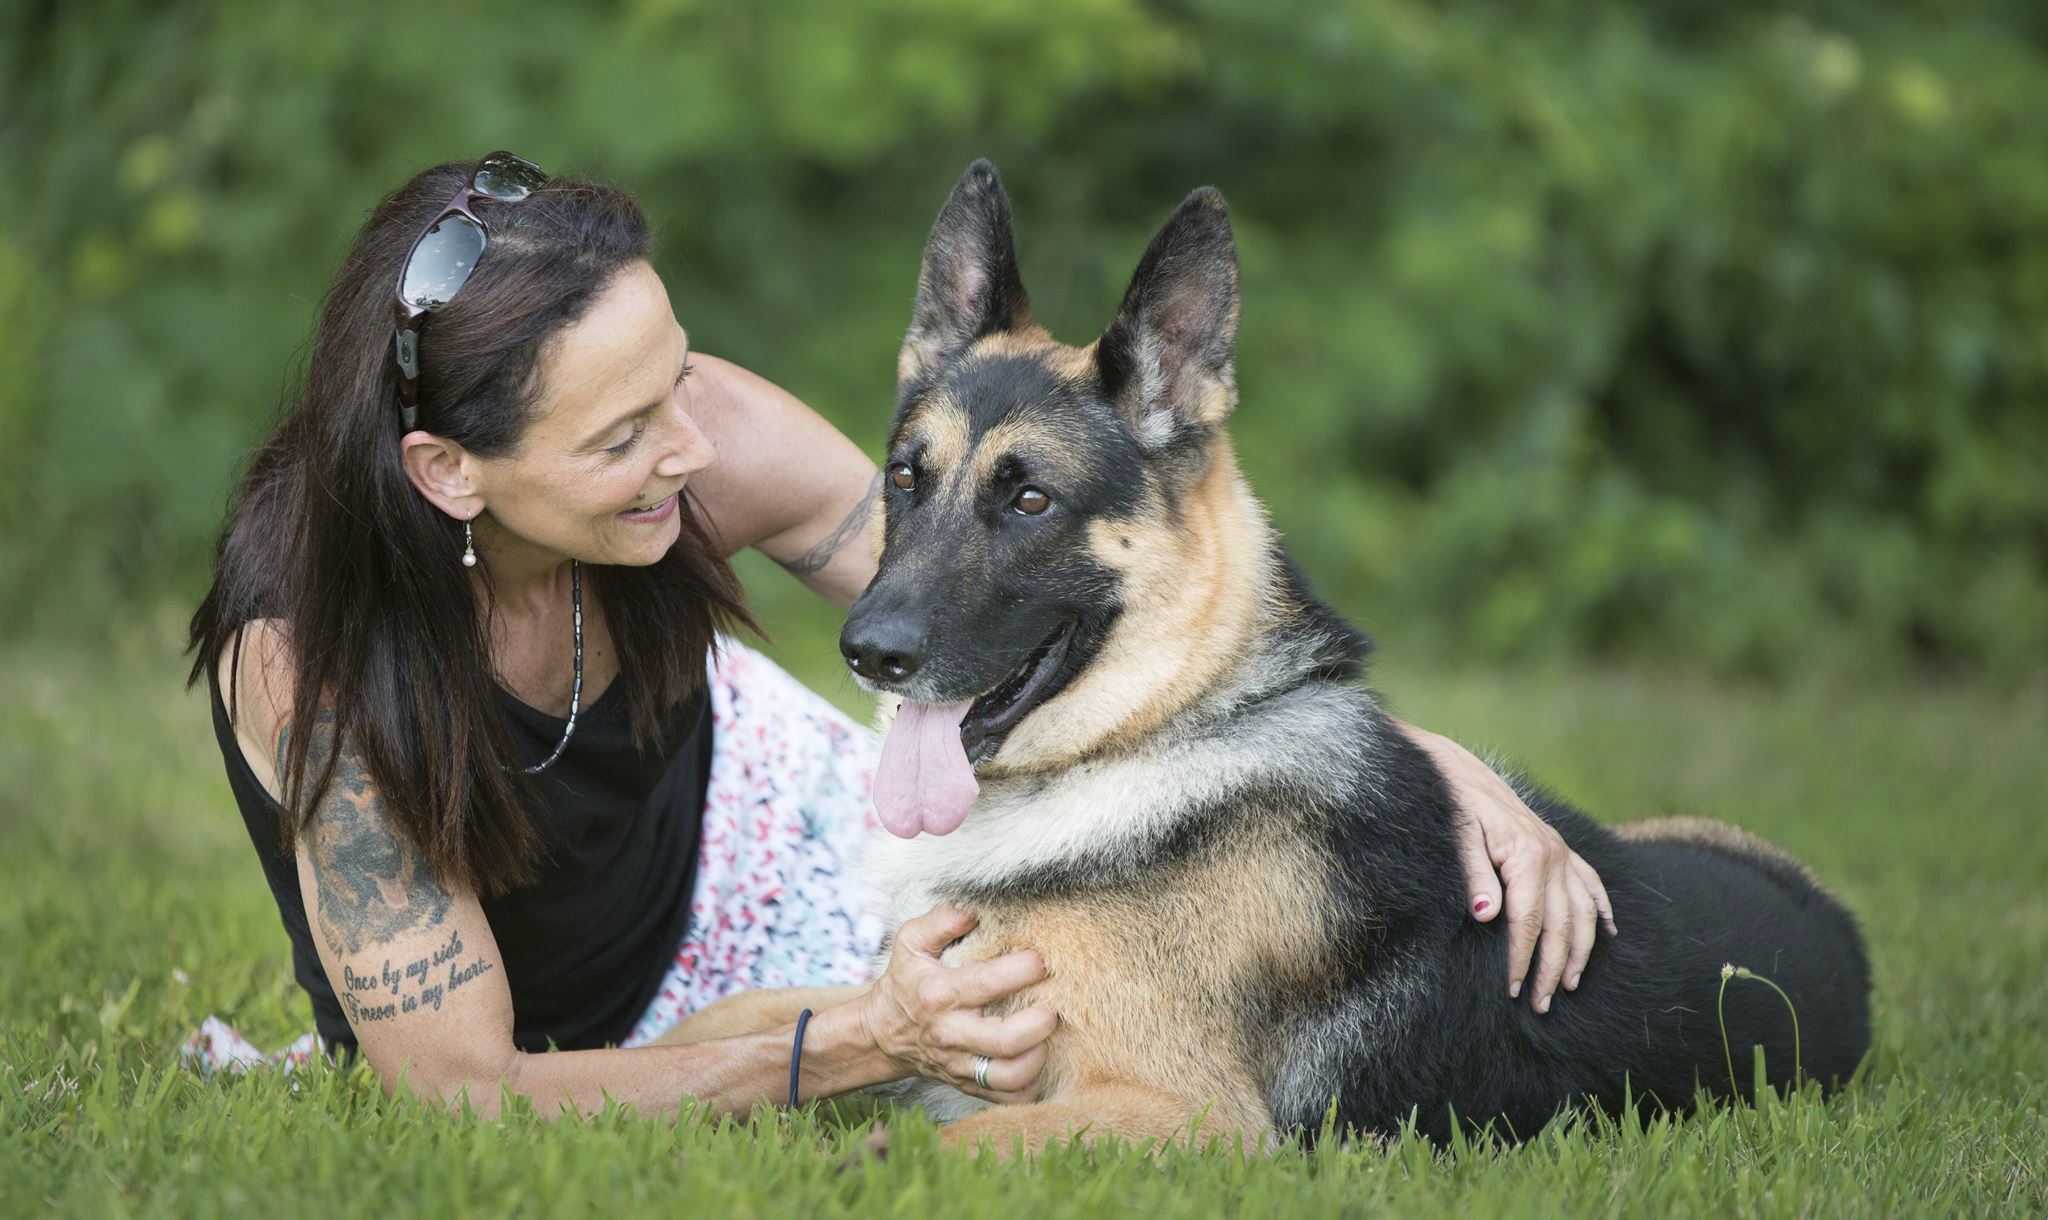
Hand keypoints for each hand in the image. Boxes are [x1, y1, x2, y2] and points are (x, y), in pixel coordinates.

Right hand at [860, 904, 1057, 1102]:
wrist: (882, 1034)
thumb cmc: (906, 981)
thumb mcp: (910, 942)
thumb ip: (941, 920)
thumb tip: (973, 910)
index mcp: (939, 993)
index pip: (986, 983)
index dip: (1021, 970)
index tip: (1041, 960)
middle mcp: (951, 1033)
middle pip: (1006, 1040)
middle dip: (1040, 1022)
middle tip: (1053, 1005)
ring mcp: (960, 1064)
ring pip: (1011, 1075)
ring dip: (1039, 1056)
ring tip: (1046, 1034)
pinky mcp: (967, 1085)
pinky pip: (1009, 1097)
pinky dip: (1031, 1083)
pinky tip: (1035, 1058)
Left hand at [1402, 722, 1615, 1013]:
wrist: (1460, 772)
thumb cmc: (1454, 806)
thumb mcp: (1457, 836)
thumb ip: (1473, 874)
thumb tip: (1486, 913)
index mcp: (1529, 855)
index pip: (1529, 921)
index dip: (1521, 959)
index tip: (1511, 989)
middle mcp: (1555, 855)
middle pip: (1561, 925)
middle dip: (1551, 968)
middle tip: (1539, 1004)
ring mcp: (1563, 853)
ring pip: (1583, 912)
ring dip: (1580, 952)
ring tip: (1568, 985)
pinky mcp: (1563, 850)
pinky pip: (1592, 885)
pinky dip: (1601, 910)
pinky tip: (1609, 933)